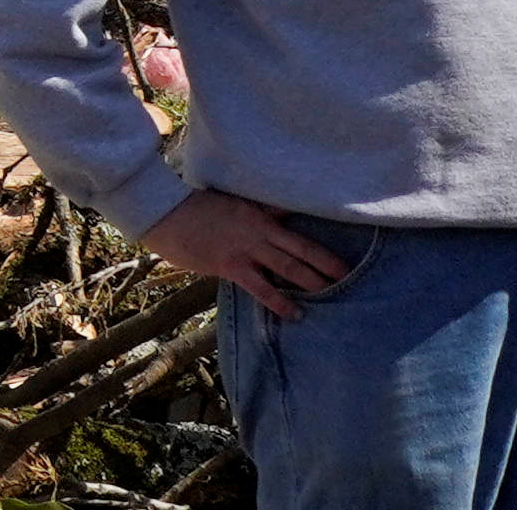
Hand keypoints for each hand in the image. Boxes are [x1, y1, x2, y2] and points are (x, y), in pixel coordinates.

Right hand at [143, 189, 356, 315]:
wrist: (165, 212)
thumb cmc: (194, 208)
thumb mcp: (231, 202)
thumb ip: (256, 210)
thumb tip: (278, 215)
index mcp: (259, 213)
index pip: (297, 226)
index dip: (319, 238)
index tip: (344, 247)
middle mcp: (258, 230)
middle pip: (301, 249)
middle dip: (328, 264)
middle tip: (351, 276)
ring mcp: (246, 248)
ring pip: (288, 267)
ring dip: (312, 281)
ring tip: (334, 294)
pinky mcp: (231, 265)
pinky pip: (262, 286)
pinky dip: (280, 301)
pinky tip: (295, 313)